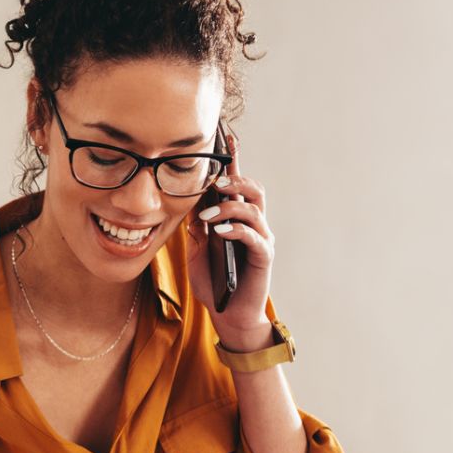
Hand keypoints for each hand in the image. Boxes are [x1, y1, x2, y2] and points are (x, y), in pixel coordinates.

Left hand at [183, 131, 274, 344]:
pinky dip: (236, 229)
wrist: (228, 315)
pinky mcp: (263, 257)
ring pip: (254, 208)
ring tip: (209, 217)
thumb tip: (189, 203)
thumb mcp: (198, 251)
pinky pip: (254, 236)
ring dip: (230, 207)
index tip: (224, 137)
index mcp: (237, 220)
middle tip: (214, 184)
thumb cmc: (215, 283)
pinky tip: (220, 232)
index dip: (233, 161)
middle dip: (234, 180)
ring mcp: (261, 240)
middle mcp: (254, 225)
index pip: (236, 185)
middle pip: (253, 189)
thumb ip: (196, 227)